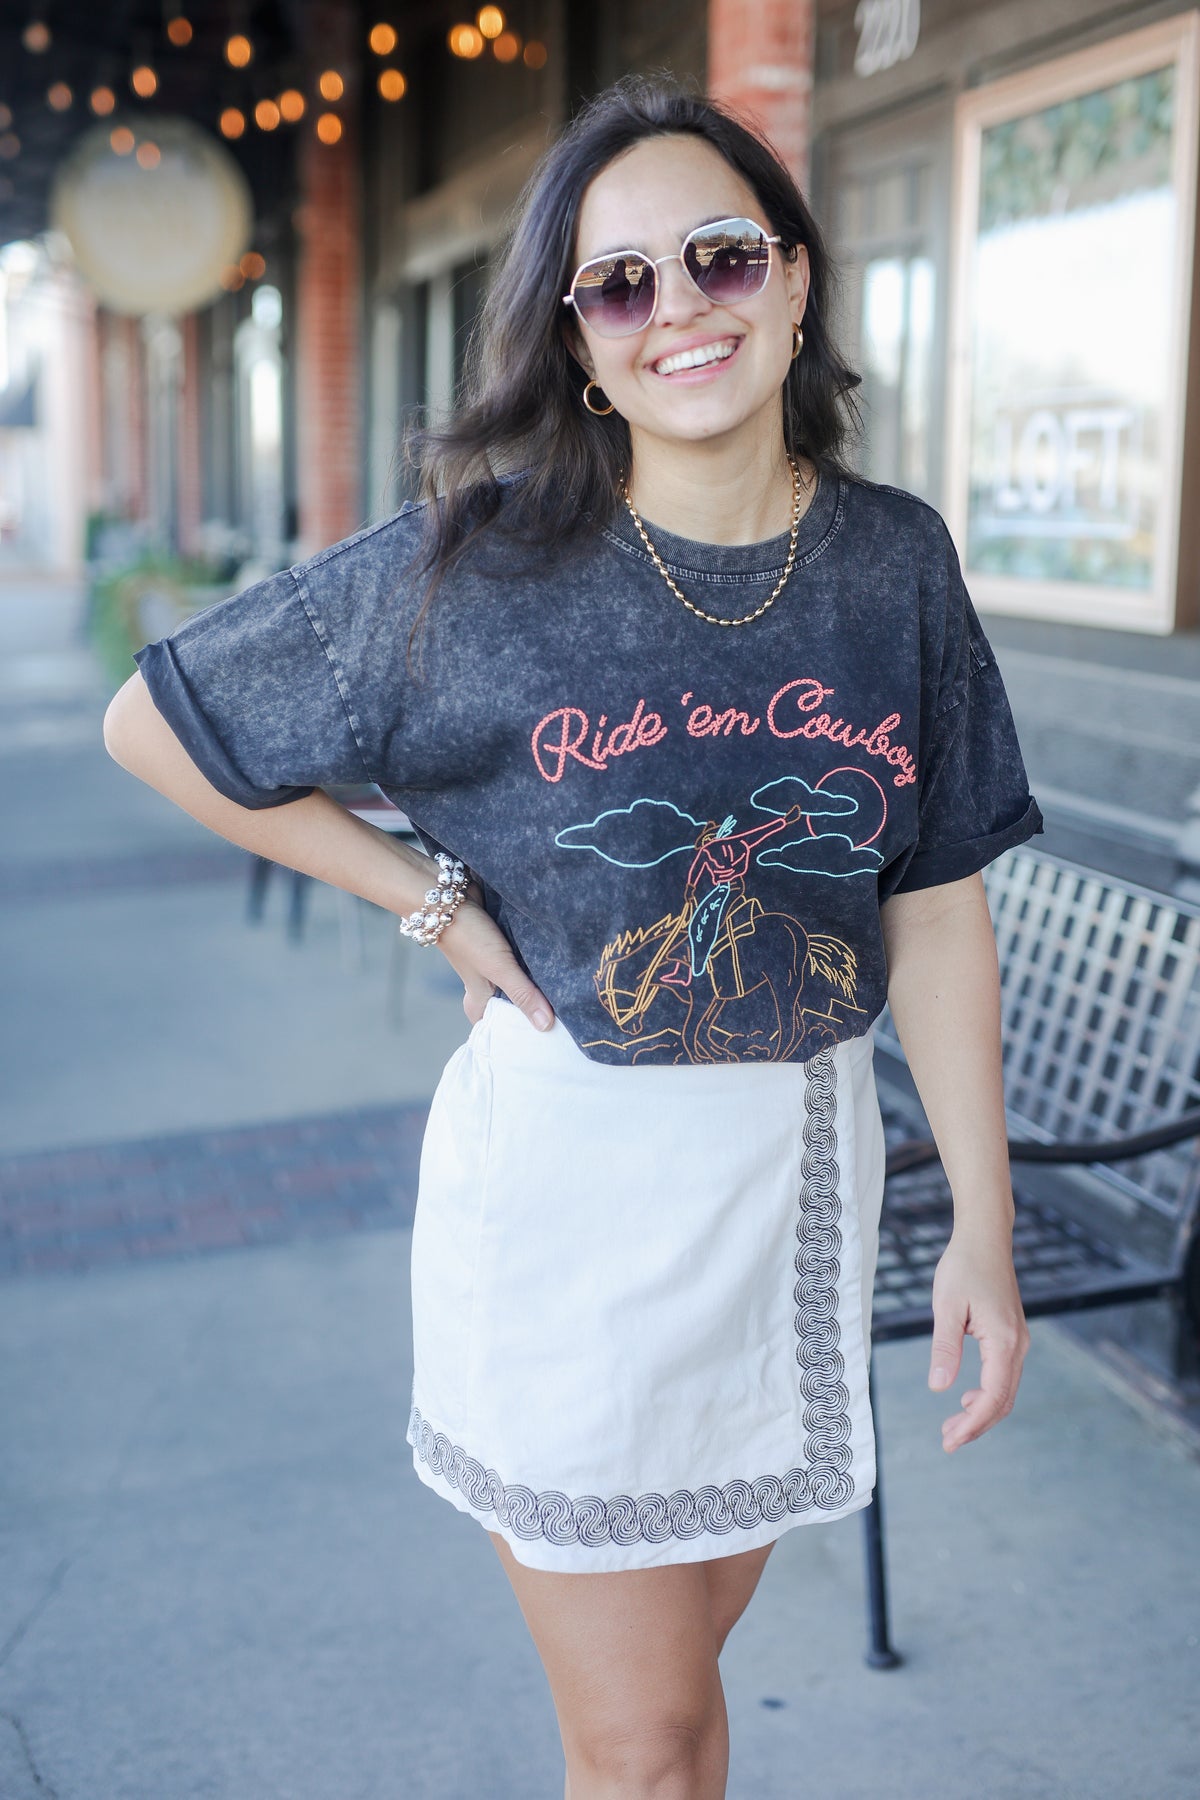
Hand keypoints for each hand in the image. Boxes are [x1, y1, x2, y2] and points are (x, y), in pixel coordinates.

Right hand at [437, 881, 555, 1030]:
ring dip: (536, 983)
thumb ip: (522, 994)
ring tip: (567, 991)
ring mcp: (493, 966)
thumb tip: (546, 1026)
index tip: (549, 1038)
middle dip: (534, 1007)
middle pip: (513, 1005)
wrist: (449, 897)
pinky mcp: (500, 946)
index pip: (500, 1027)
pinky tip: (554, 963)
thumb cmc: (467, 936)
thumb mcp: (498, 968)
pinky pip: (521, 960)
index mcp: (479, 1001)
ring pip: (519, 981)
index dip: (520, 1033)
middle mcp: (485, 986)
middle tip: (564, 1013)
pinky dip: (533, 962)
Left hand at [927, 1226, 1029, 1452]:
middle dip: (976, 1425)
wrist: (985, 1238)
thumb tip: (938, 1387)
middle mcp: (1018, 1345)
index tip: (949, 1439)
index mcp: (1004, 1341)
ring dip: (981, 1412)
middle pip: (1002, 1400)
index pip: (992, 1397)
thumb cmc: (963, 1266)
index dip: (972, 1424)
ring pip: (1005, 1390)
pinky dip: (987, 1394)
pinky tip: (966, 1398)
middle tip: (947, 1441)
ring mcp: (1018, 1341)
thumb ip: (944, 1347)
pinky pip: (1004, 1375)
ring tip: (952, 1426)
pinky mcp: (1012, 1335)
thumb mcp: (946, 1306)